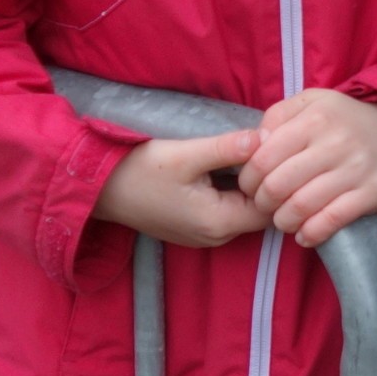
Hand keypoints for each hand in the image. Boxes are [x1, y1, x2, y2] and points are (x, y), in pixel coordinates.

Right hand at [93, 132, 269, 247]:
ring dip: (249, 185)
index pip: (271, 207)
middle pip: (260, 211)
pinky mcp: (194, 227)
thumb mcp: (186, 154)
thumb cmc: (139, 170)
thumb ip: (227, 148)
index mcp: (219, 223)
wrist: (97, 188)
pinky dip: (233, 191)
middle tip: (269, 147)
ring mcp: (204, 236)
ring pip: (244, 211)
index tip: (278, 151)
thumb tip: (265, 138)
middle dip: (267, 181)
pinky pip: (226, 211)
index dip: (279, 180)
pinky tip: (229, 165)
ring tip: (250, 152)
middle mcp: (216, 237)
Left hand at [238, 89, 376, 247]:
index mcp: (315, 119)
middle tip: (265, 205)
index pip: (263, 158)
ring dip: (283, 221)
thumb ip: (278, 115)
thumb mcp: (310, 102)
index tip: (251, 186)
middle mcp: (335, 143)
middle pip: (278, 185)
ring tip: (283, 219)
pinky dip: (311, 234)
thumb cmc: (342, 120)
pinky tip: (304, 235)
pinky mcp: (372, 193)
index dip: (249, 179)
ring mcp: (356, 169)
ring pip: (301, 206)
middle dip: (263, 202)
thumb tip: (256, 142)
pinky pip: (332, 221)